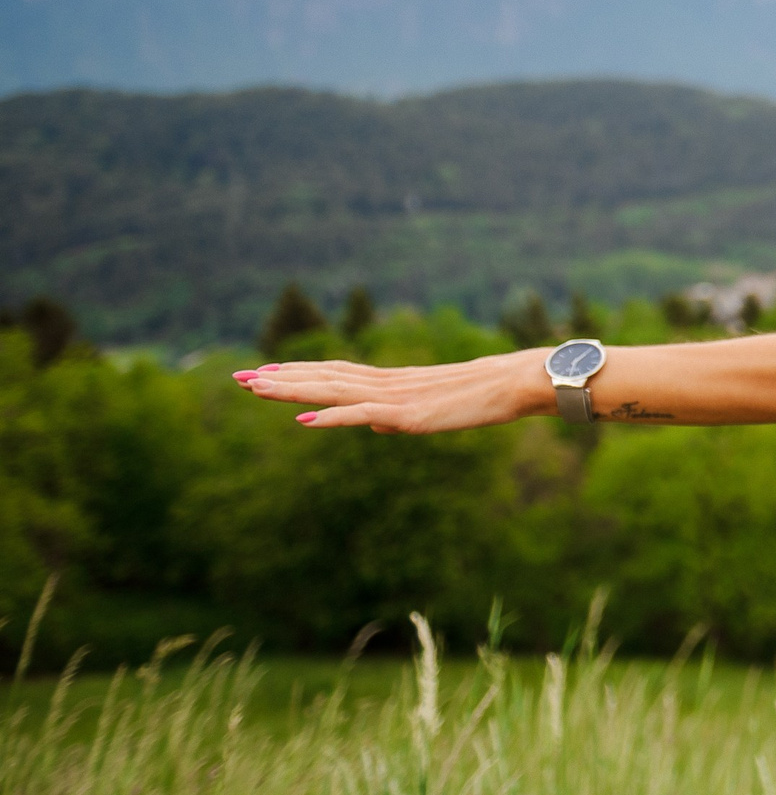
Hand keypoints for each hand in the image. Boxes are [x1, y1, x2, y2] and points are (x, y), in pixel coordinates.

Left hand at [234, 350, 549, 433]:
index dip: (298, 372)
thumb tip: (376, 423)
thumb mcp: (435, 411)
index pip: (336, 373)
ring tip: (255, 388)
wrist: (518, 382)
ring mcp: (397, 397)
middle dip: (279, 377)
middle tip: (237, 376)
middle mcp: (388, 383)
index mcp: (393, 382)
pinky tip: (304, 418)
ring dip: (292, 388)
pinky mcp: (410, 413)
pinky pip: (363, 413)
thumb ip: (400, 414)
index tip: (263, 371)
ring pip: (334, 390)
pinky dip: (332, 415)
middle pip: (324, 377)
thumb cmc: (486, 395)